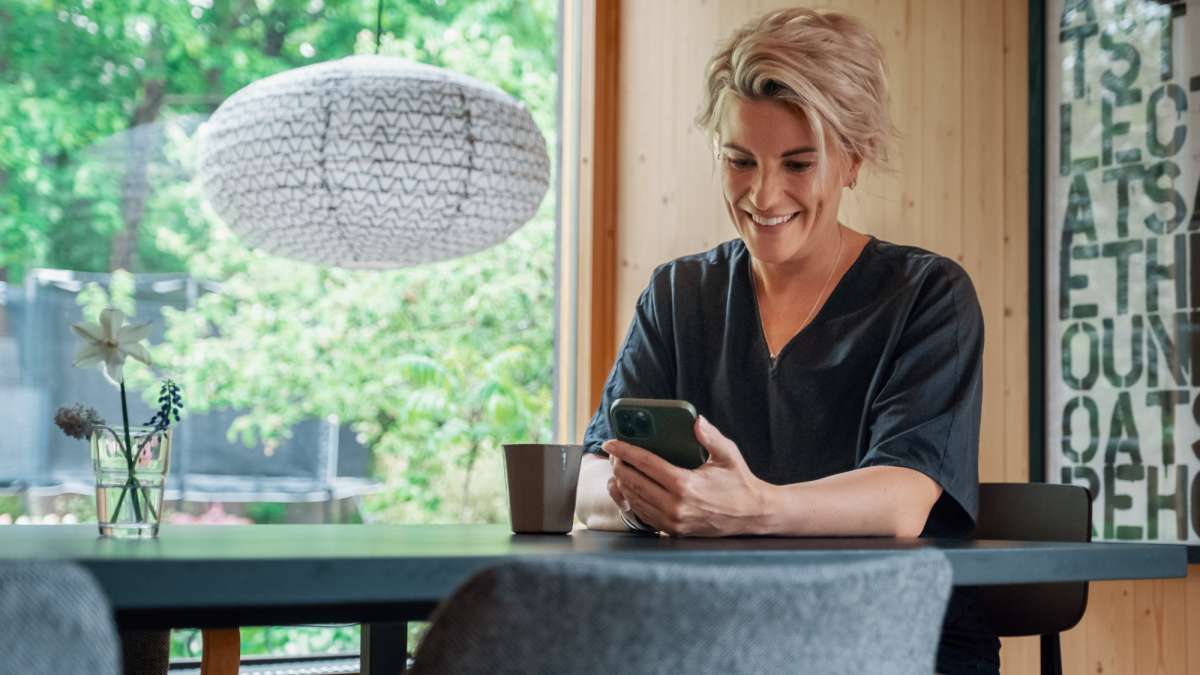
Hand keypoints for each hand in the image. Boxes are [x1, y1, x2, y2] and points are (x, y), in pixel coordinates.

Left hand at [604, 415, 770, 536]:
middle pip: (633, 482)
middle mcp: (675, 506)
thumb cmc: (740, 483)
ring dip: (621, 483)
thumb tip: (696, 420)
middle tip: (613, 454)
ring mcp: (673, 522)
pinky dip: (631, 501)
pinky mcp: (673, 531)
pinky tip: (627, 489)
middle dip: (619, 465)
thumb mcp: (728, 455)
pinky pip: (643, 515)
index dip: (625, 451)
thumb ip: (711, 437)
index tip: (611, 442)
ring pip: (634, 500)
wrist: (753, 516)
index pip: (645, 464)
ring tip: (618, 469)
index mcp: (685, 484)